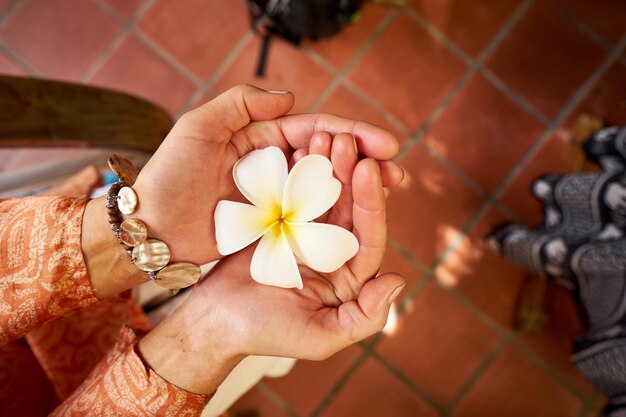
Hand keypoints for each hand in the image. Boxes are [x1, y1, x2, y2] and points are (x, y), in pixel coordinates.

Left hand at [82, 84, 403, 297]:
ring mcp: (275, 195)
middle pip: (328, 157)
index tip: (384, 145)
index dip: (351, 135)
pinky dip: (336, 216)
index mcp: (260, 134)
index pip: (314, 129)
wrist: (152, 229)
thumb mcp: (198, 127)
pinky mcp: (272, 225)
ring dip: (357, 189)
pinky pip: (309, 217)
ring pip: (324, 187)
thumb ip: (241, 103)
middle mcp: (273, 162)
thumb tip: (289, 98)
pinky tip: (359, 219)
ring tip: (389, 191)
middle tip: (397, 172)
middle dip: (365, 161)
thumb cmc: (170, 176)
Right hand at [138, 152, 404, 393]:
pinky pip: (293, 192)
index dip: (372, 202)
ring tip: (324, 136)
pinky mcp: (279, 222)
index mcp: (348, 276)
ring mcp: (305, 233)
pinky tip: (300, 146)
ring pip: (323, 194)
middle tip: (346, 140)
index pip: (369, 235)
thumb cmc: (265, 333)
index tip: (368, 169)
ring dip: (327, 164)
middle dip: (350, 172)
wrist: (212, 321)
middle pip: (349, 207)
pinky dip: (298, 170)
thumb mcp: (320, 337)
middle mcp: (331, 251)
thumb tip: (396, 279)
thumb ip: (365, 317)